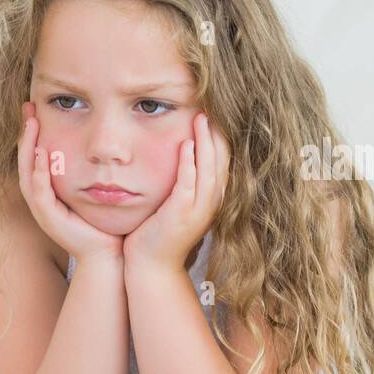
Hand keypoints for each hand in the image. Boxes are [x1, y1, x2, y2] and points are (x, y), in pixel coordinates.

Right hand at [17, 101, 123, 262]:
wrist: (109, 254)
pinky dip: (39, 173)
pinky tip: (42, 156)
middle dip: (25, 133)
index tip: (36, 108)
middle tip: (28, 107)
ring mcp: (43, 210)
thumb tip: (102, 143)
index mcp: (49, 191)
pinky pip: (40, 192)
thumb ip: (92, 169)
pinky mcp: (49, 219)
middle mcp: (41, 199)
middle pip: (25, 160)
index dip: (33, 133)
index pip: (35, 156)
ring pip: (27, 173)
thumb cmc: (105, 222)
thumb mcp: (95, 189)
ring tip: (31, 124)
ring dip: (28, 148)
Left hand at [122, 113, 228, 272]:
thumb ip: (184, 181)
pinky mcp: (180, 214)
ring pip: (208, 169)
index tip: (216, 114)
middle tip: (212, 107)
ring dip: (206, 142)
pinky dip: (189, 163)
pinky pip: (188, 184)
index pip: (223, 163)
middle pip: (221, 162)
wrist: (151, 266)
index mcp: (211, 200)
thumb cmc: (158, 232)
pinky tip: (186, 145)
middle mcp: (210, 204)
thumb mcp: (177, 204)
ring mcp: (197, 210)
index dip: (221, 138)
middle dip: (217, 134)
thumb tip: (182, 152)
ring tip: (202, 117)